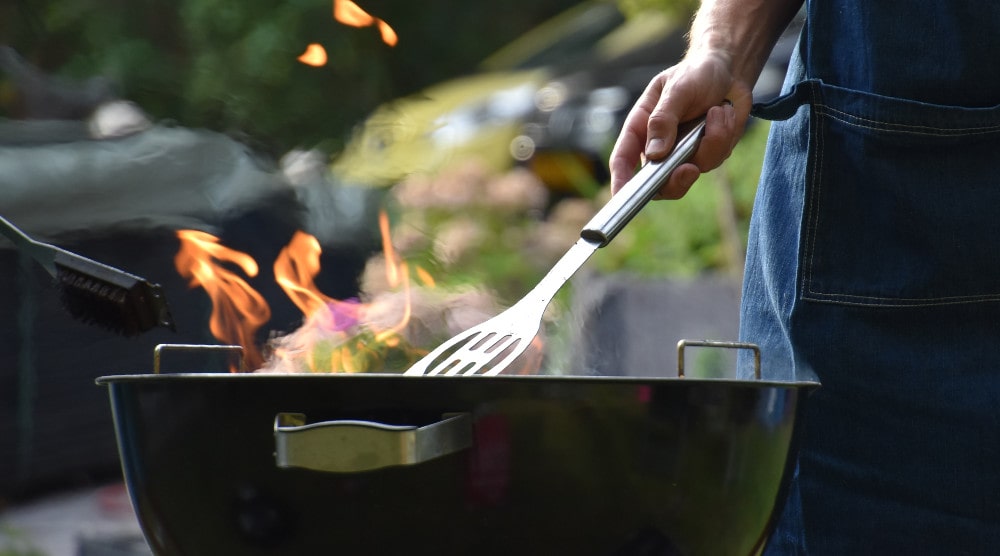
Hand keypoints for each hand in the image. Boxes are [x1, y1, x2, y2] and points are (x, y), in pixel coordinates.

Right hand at [608, 51, 752, 198]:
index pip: (623, 160)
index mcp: (641, 128)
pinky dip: (724, 136)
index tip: (622, 197)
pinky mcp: (707, 154)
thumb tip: (655, 154)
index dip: (620, 181)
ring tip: (717, 111)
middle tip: (689, 169)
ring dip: (711, 142)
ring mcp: (683, 154)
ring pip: (692, 171)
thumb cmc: (695, 74)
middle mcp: (659, 146)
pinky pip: (715, 159)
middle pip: (657, 183)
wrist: (729, 71)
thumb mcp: (676, 89)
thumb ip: (664, 120)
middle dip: (675, 181)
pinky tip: (724, 113)